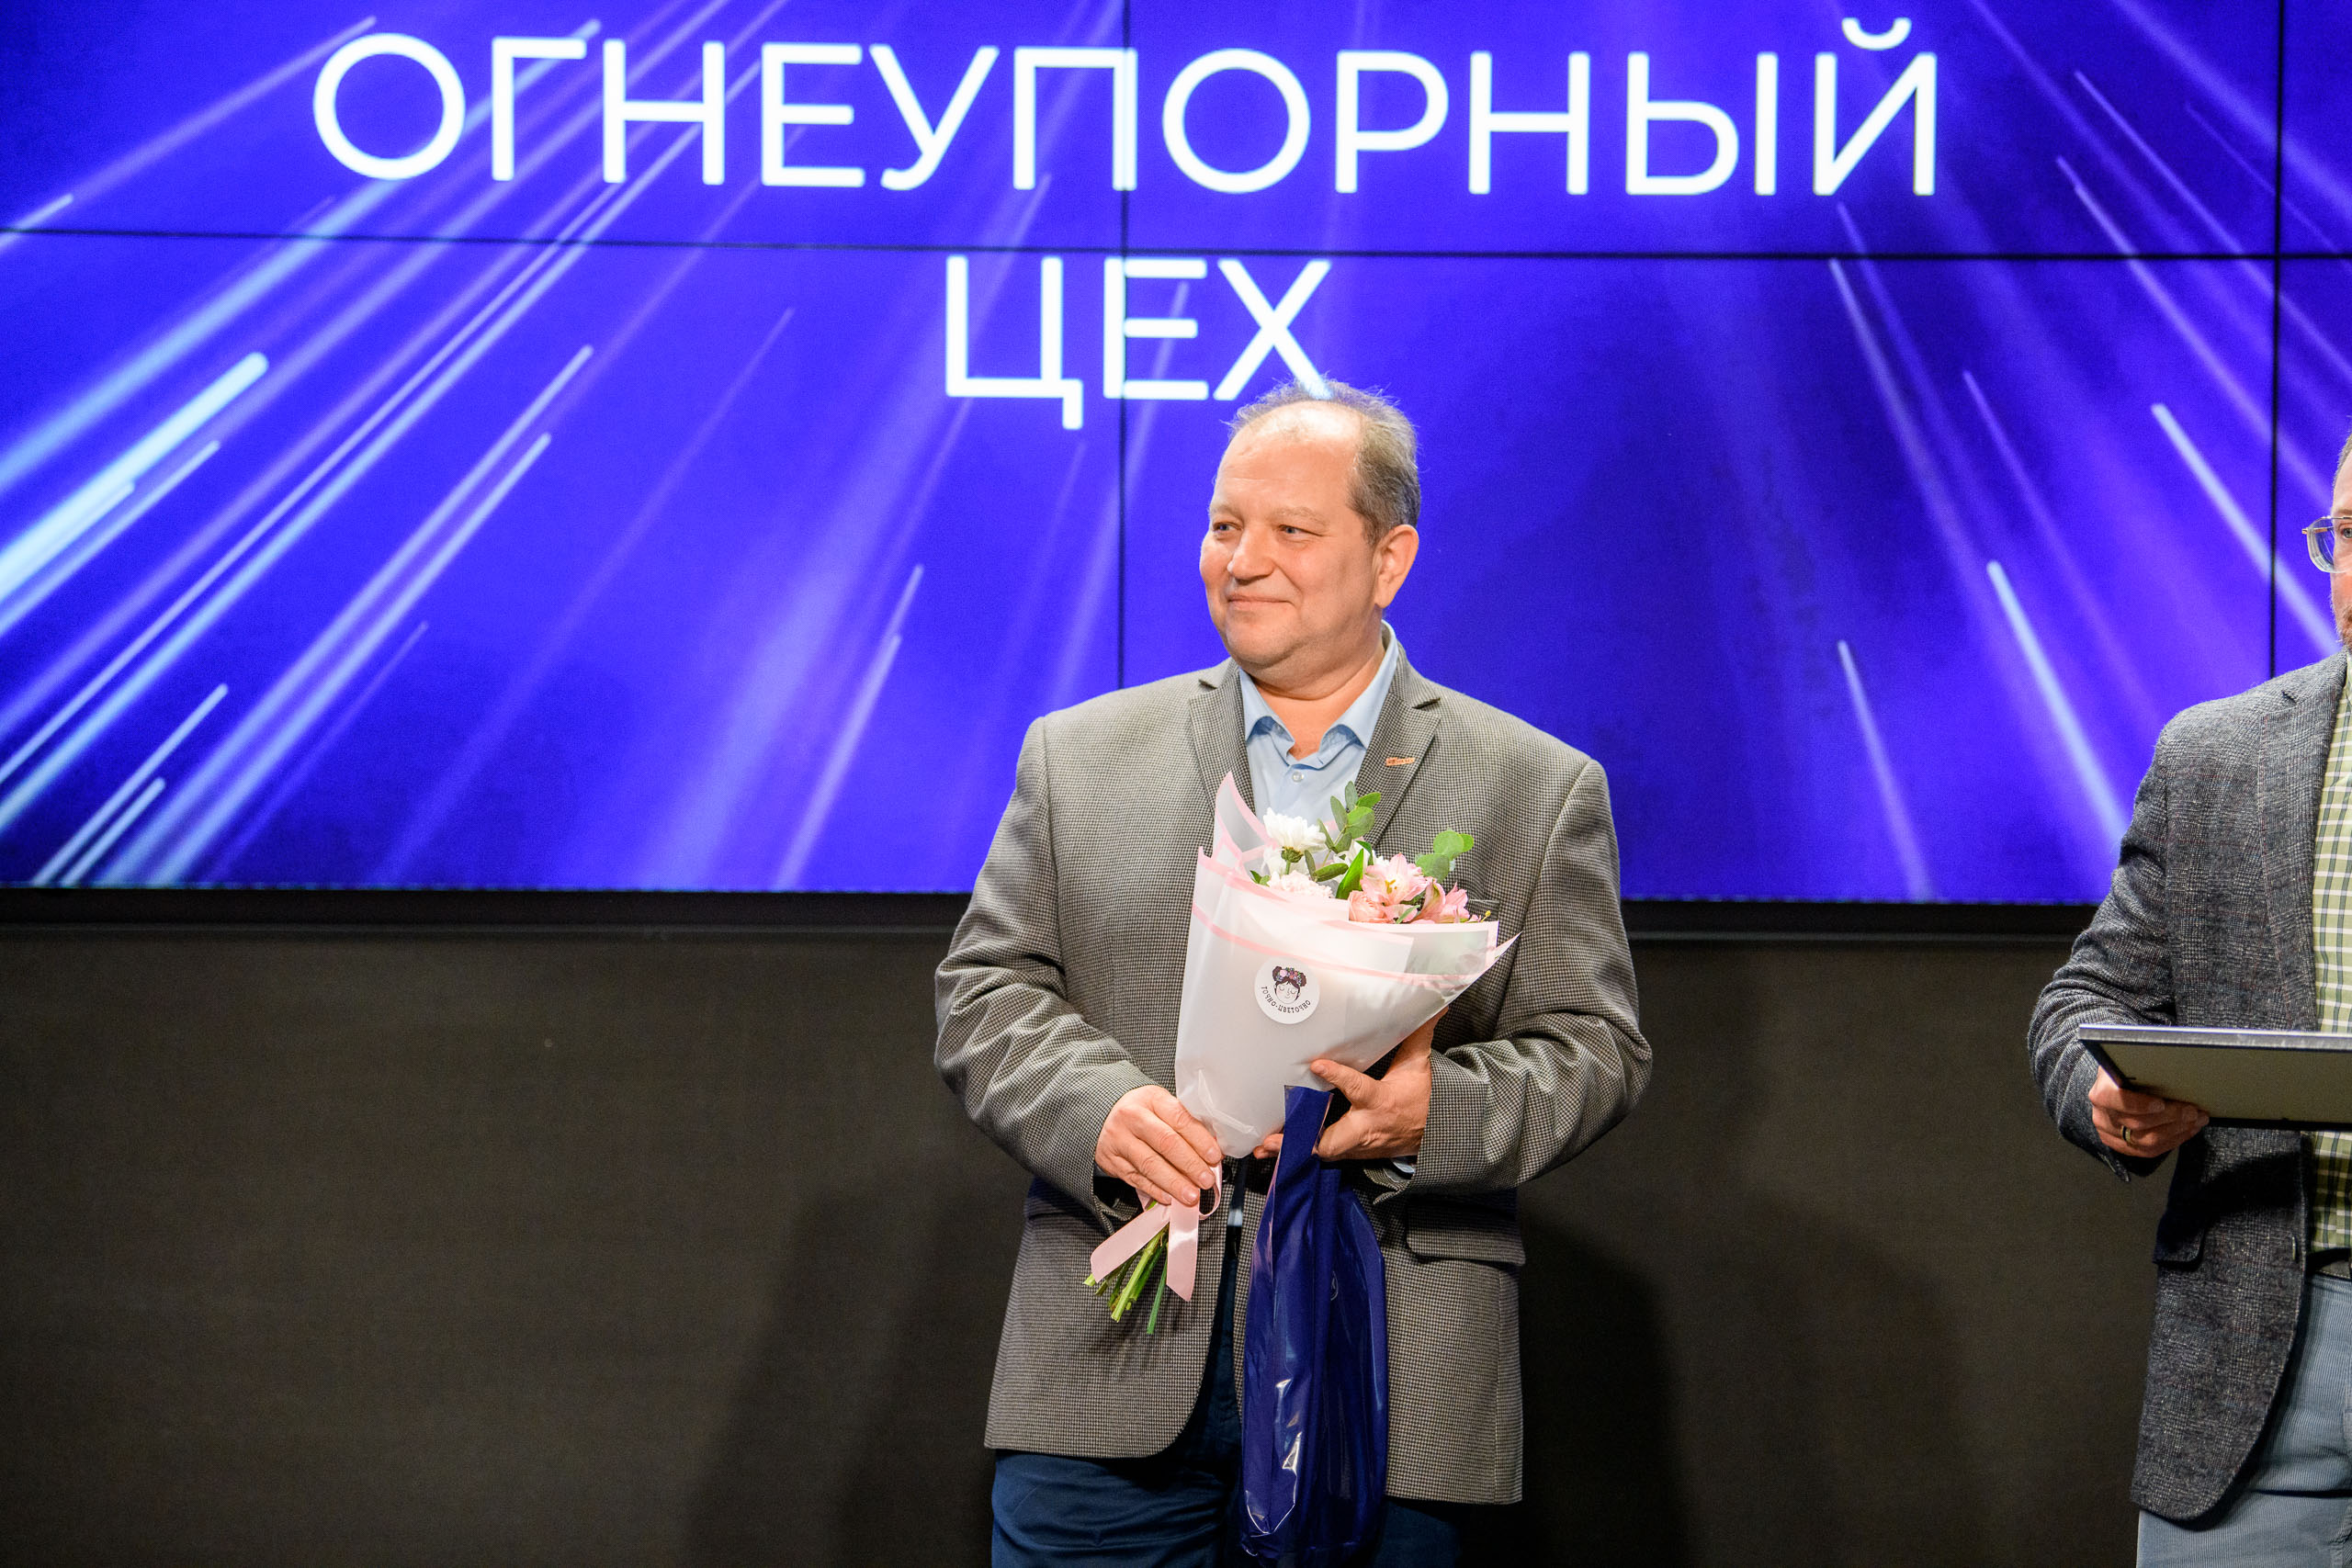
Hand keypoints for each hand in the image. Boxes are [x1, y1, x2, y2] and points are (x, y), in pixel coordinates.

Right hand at [1096, 1085, 1221, 1207]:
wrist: (1105, 1115)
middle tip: (1206, 1180)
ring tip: (1191, 1195)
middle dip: (1190, 1164)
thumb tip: (1211, 1152)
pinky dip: (1155, 1190)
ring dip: (1174, 1183)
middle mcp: (1132, 1117)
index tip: (1214, 1156)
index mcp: (1151, 1098)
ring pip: (1150, 1164)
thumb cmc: (1142, 1112)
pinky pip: (1136, 1178)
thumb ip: (1185, 1125)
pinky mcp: (1111, 1160)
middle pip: (1165, 1142)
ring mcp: (1119, 1139)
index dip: (1199, 1140)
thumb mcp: (1162, 1106)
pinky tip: (1169, 1197)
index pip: (1179, 1118)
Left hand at [1252, 1012, 1440, 1161]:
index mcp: (1380, 1100)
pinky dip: (1299, 1154)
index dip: (1338, 1076)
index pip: (1357, 1088)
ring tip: (1265, 1146)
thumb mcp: (1418, 1066)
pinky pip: (1323, 1155)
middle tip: (1278, 1135)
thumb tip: (1433, 1006)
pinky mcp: (1352, 1152)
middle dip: (1307, 1139)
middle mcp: (1366, 1126)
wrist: (1434, 1133)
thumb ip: (1416, 1036)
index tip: (1317, 1064)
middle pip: (1335, 1139)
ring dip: (1293, 1150)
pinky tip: (1273, 1151)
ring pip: (1324, 1151)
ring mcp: (1358, 1143)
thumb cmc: (1420, 1097)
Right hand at [2089, 1068, 2207, 1157]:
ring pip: (2147, 1141)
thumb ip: (2142, 1063)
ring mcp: (2112, 1135)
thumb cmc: (2127, 1073)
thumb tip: (2168, 1055)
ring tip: (2196, 1119)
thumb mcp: (2129, 1062)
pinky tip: (2188, 1129)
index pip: (2116, 1101)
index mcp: (2101, 1092)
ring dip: (2177, 1131)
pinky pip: (2151, 1151)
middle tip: (2192, 1110)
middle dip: (2170, 1117)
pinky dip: (2174, 1140)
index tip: (2161, 1103)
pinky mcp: (2124, 1147)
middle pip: (2137, 1124)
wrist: (2114, 1089)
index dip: (2139, 1104)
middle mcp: (2103, 1117)